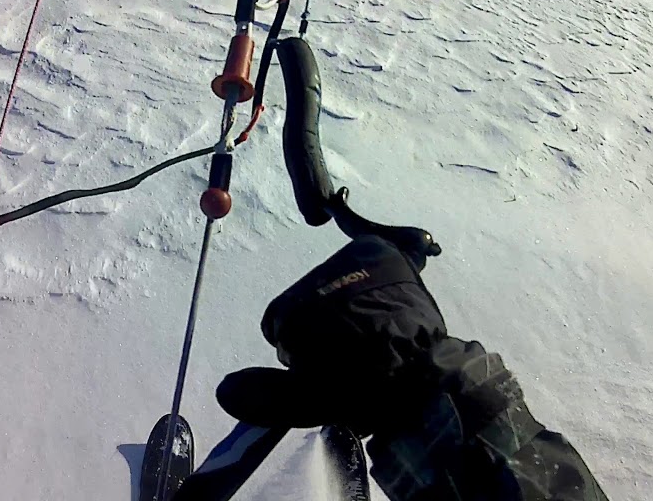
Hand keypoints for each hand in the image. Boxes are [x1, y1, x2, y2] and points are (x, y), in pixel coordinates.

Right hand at [216, 233, 449, 436]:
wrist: (427, 371)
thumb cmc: (366, 390)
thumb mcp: (312, 401)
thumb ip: (267, 396)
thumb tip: (225, 390)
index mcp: (293, 311)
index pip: (278, 325)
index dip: (300, 351)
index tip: (326, 369)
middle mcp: (315, 278)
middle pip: (307, 304)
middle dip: (324, 328)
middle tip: (353, 357)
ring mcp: (348, 260)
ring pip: (332, 285)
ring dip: (346, 306)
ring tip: (373, 336)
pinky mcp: (379, 252)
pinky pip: (360, 264)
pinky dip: (368, 285)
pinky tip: (384, 311)